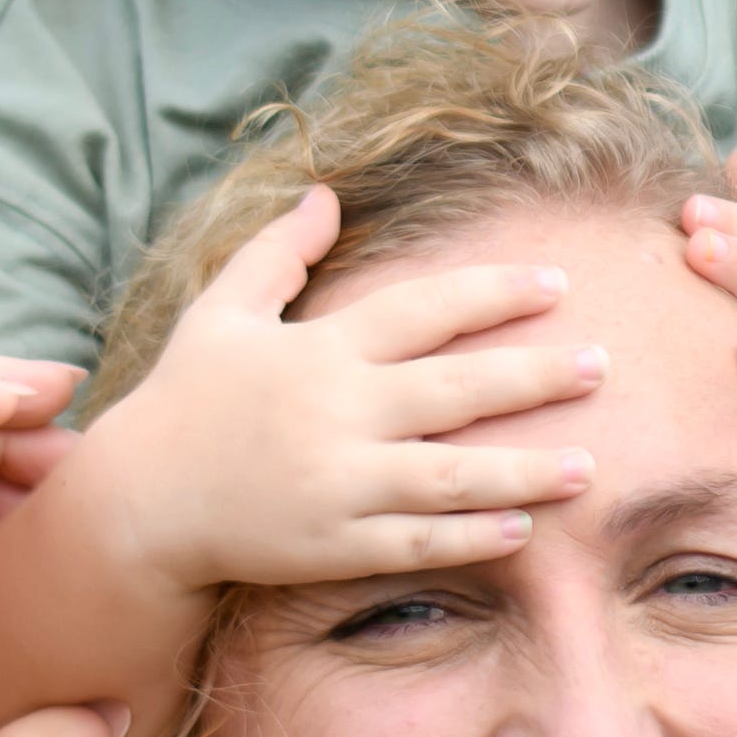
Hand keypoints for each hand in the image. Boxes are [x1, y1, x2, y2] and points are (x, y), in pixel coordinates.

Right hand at [85, 184, 609, 581]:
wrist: (135, 502)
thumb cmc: (183, 399)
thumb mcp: (221, 312)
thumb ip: (277, 251)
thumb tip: (325, 192)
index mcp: (319, 350)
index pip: (422, 310)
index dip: (492, 292)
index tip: (556, 280)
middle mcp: (335, 413)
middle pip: (454, 390)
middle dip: (533, 376)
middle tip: (602, 365)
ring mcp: (336, 483)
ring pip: (449, 475)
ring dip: (522, 471)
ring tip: (587, 465)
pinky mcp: (331, 544)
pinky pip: (415, 542)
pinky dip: (470, 537)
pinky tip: (523, 527)